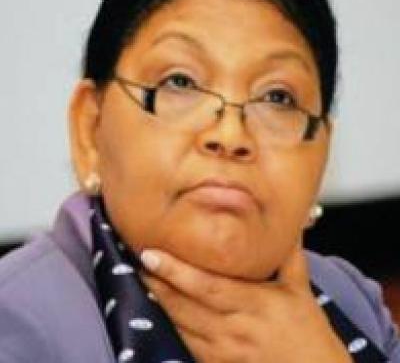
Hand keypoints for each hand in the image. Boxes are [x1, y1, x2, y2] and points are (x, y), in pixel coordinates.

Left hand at [141, 242, 352, 362]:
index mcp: (255, 304)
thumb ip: (289, 253)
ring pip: (182, 325)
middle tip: (138, 259)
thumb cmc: (308, 330)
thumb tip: (289, 222)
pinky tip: (159, 306)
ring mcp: (225, 350)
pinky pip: (186, 342)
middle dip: (159, 283)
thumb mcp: (300, 288)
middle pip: (187, 306)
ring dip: (160, 301)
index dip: (177, 271)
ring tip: (143, 277)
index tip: (152, 253)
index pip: (208, 286)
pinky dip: (170, 323)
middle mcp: (236, 328)